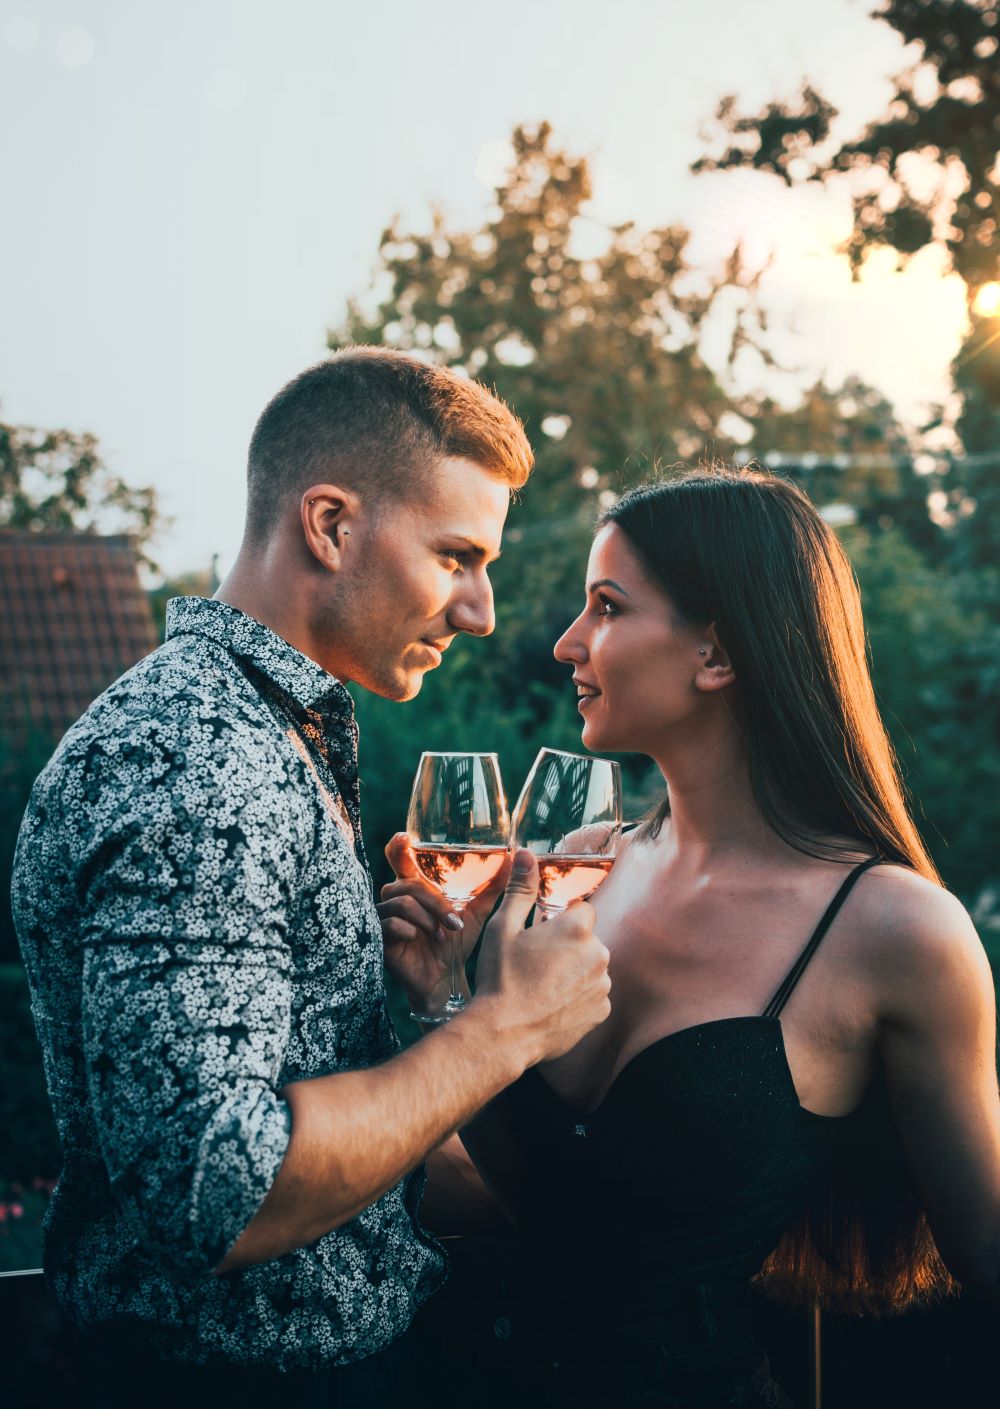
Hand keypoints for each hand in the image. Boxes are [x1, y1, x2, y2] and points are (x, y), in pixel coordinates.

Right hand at [379, 832, 511, 1010]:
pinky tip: (421, 942)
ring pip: (402, 902)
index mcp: (415, 887)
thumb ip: (491, 886)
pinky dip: (412, 931)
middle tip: (455, 922)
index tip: (405, 837)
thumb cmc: (457, 942)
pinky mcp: (379, 937)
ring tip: (442, 936)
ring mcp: (385, 917)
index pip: (400, 859)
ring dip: (428, 919)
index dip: (398, 847)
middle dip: (435, 902)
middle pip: (410, 884)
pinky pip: (391, 924)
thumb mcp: (477, 912)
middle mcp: (396, 898)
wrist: (445, 979)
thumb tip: (514, 857)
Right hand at [474, 849, 611, 1066]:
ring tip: (542, 986)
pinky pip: (593, 995)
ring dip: (575, 971)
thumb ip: (521, 889)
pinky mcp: (601, 1011)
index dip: (560, 921)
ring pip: (591, 967)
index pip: (581, 910)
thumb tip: (526, 854)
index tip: (541, 935)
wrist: (505, 1033)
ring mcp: (602, 985)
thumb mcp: (503, 927)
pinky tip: (552, 1004)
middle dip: (568, 946)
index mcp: (578, 928)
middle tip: (536, 963)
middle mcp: (599, 954)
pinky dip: (578, 997)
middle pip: (588, 939)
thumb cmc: (501, 977)